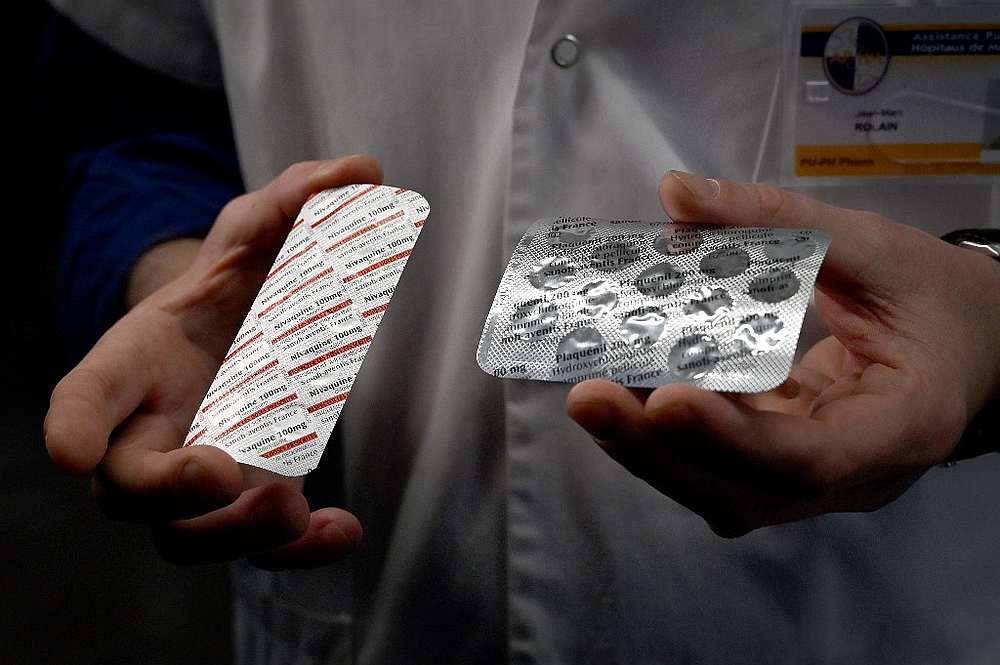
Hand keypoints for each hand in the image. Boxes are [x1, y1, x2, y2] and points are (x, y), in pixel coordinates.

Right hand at [44, 155, 382, 566]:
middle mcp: (154, 428)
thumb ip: (300, 202)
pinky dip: (296, 552)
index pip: (90, 391)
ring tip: (290, 506)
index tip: (70, 449)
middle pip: (125, 485)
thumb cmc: (239, 285)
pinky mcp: (248, 501)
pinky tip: (342, 529)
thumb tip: (362, 170)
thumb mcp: (263, 233)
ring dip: (233, 534)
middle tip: (221, 472)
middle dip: (165, 490)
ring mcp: (198, 477)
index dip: (76, 421)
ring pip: (185, 536)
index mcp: (140, 358)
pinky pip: (257, 549)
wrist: (250, 331)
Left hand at [566, 171, 999, 536]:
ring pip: (722, 490)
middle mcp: (854, 476)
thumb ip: (779, 220)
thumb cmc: (936, 297)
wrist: (974, 345)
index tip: (666, 399)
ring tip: (592, 396)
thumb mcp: (877, 246)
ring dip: (650, 450)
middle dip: (661, 451)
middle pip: (747, 490)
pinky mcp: (779, 468)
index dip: (734, 438)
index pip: (813, 458)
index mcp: (902, 425)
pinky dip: (666, 437)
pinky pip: (717, 467)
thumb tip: (676, 193)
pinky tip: (624, 393)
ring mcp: (812, 482)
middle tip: (589, 399)